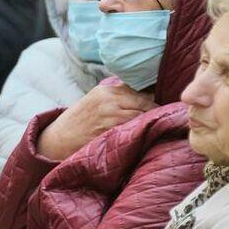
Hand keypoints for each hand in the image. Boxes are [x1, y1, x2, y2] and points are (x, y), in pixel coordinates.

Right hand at [38, 83, 156, 160]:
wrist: (58, 139)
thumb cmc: (80, 120)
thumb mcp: (96, 100)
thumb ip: (118, 97)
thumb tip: (147, 95)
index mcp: (107, 90)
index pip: (141, 91)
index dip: (154, 101)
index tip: (165, 107)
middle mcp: (110, 101)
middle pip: (145, 103)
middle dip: (156, 112)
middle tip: (169, 119)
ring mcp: (110, 117)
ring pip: (142, 117)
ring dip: (151, 123)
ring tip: (160, 128)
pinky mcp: (110, 133)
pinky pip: (133, 132)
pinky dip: (141, 134)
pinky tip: (146, 137)